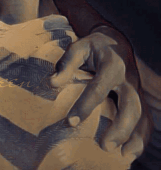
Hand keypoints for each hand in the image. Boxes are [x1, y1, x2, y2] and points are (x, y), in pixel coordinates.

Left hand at [50, 26, 152, 158]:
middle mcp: (128, 79)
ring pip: (142, 115)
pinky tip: (129, 153)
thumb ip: (66, 64)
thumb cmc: (93, 47)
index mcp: (112, 65)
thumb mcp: (79, 47)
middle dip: (120, 127)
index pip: (98, 88)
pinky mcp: (140, 99)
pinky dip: (142, 138)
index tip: (70, 122)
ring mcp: (137, 90)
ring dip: (134, 137)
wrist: (117, 42)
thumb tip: (53, 83)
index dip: (85, 106)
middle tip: (104, 146)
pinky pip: (146, 120)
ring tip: (122, 156)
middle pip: (131, 105)